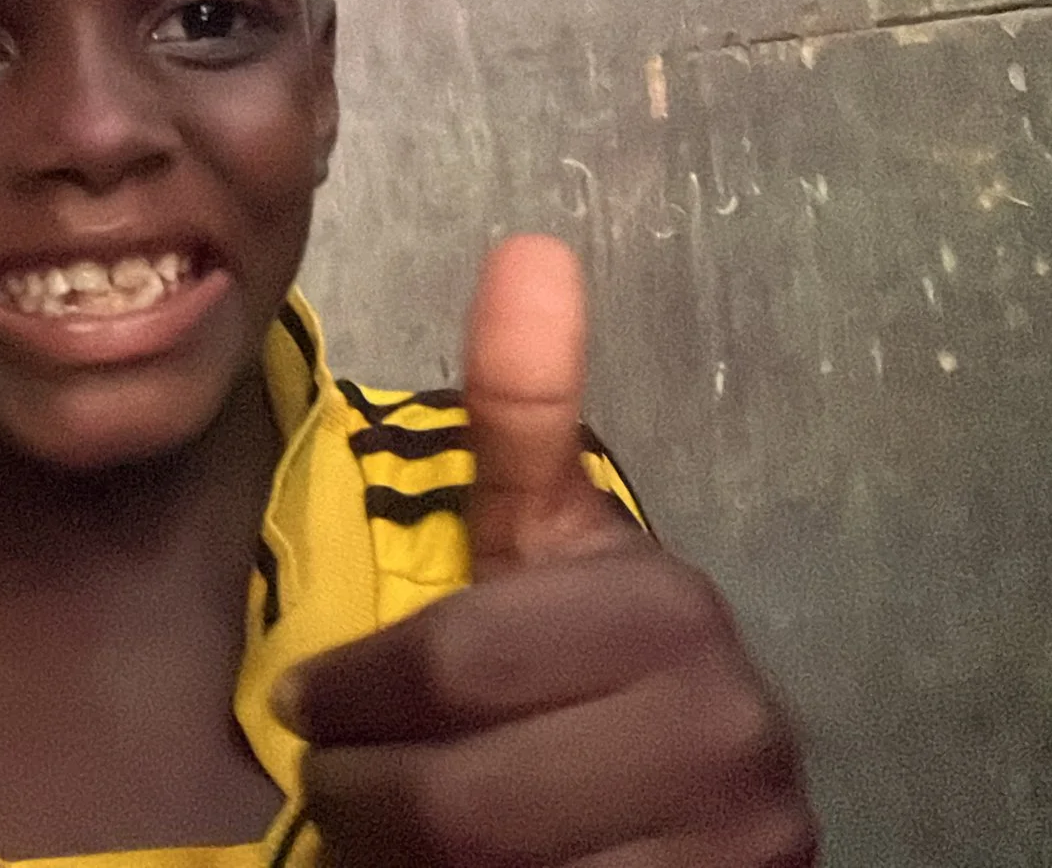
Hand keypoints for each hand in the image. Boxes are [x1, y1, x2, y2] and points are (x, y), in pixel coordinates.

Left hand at [279, 235, 816, 865]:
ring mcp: (742, 844)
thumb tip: (527, 246)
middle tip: (337, 784)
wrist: (696, 814)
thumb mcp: (546, 545)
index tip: (308, 699)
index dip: (356, 690)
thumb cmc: (586, 667)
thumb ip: (525, 416)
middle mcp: (732, 730)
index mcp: (670, 612)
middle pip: (471, 794)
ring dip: (414, 865)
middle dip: (374, 794)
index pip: (456, 663)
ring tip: (391, 832)